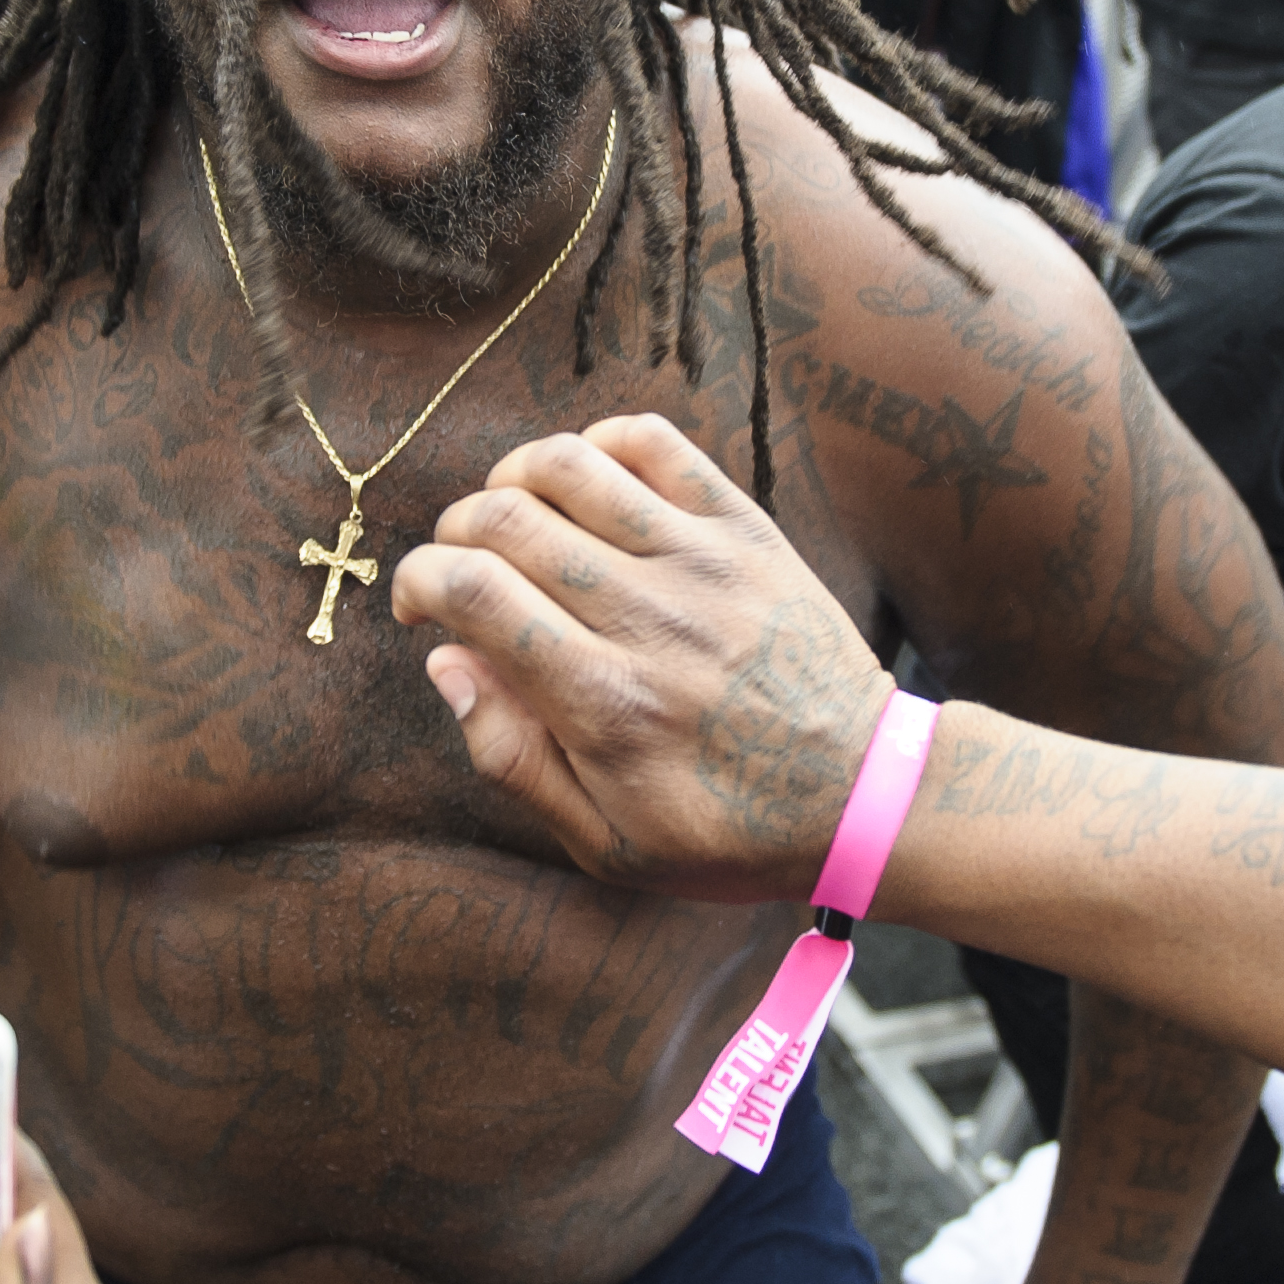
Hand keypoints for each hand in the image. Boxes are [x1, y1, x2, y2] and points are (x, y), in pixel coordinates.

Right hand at [392, 413, 890, 897]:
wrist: (865, 793)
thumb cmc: (726, 830)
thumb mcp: (604, 841)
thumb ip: (510, 754)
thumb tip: (445, 660)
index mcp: (603, 702)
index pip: (473, 592)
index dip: (418, 582)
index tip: (421, 608)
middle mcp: (647, 617)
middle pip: (506, 517)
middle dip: (455, 532)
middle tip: (463, 569)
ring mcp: (701, 562)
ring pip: (569, 463)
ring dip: (514, 479)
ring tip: (515, 521)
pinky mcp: (744, 528)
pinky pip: (653, 441)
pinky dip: (598, 444)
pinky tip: (587, 487)